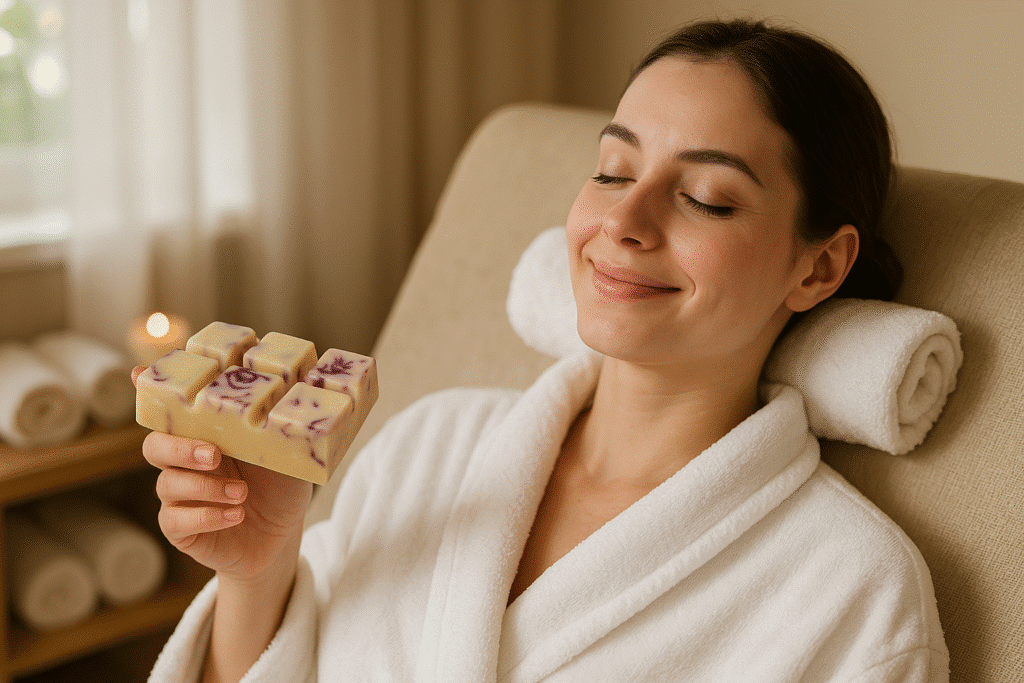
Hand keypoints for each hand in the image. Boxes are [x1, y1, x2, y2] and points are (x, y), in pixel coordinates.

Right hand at [133, 366, 312, 584]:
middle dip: (180, 448)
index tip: (139, 374)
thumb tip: (289, 388)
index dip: (151, 394)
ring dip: (206, 487)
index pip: (172, 414)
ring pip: (167, 484)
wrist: (284, 536)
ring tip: (242, 493)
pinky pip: (174, 521)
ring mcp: (180, 497)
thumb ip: (272, 429)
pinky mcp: (181, 529)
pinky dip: (206, 516)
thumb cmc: (282, 487)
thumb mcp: (285, 455)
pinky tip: (235, 515)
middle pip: (154, 446)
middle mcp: (186, 464)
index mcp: (206, 437)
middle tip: (214, 454)